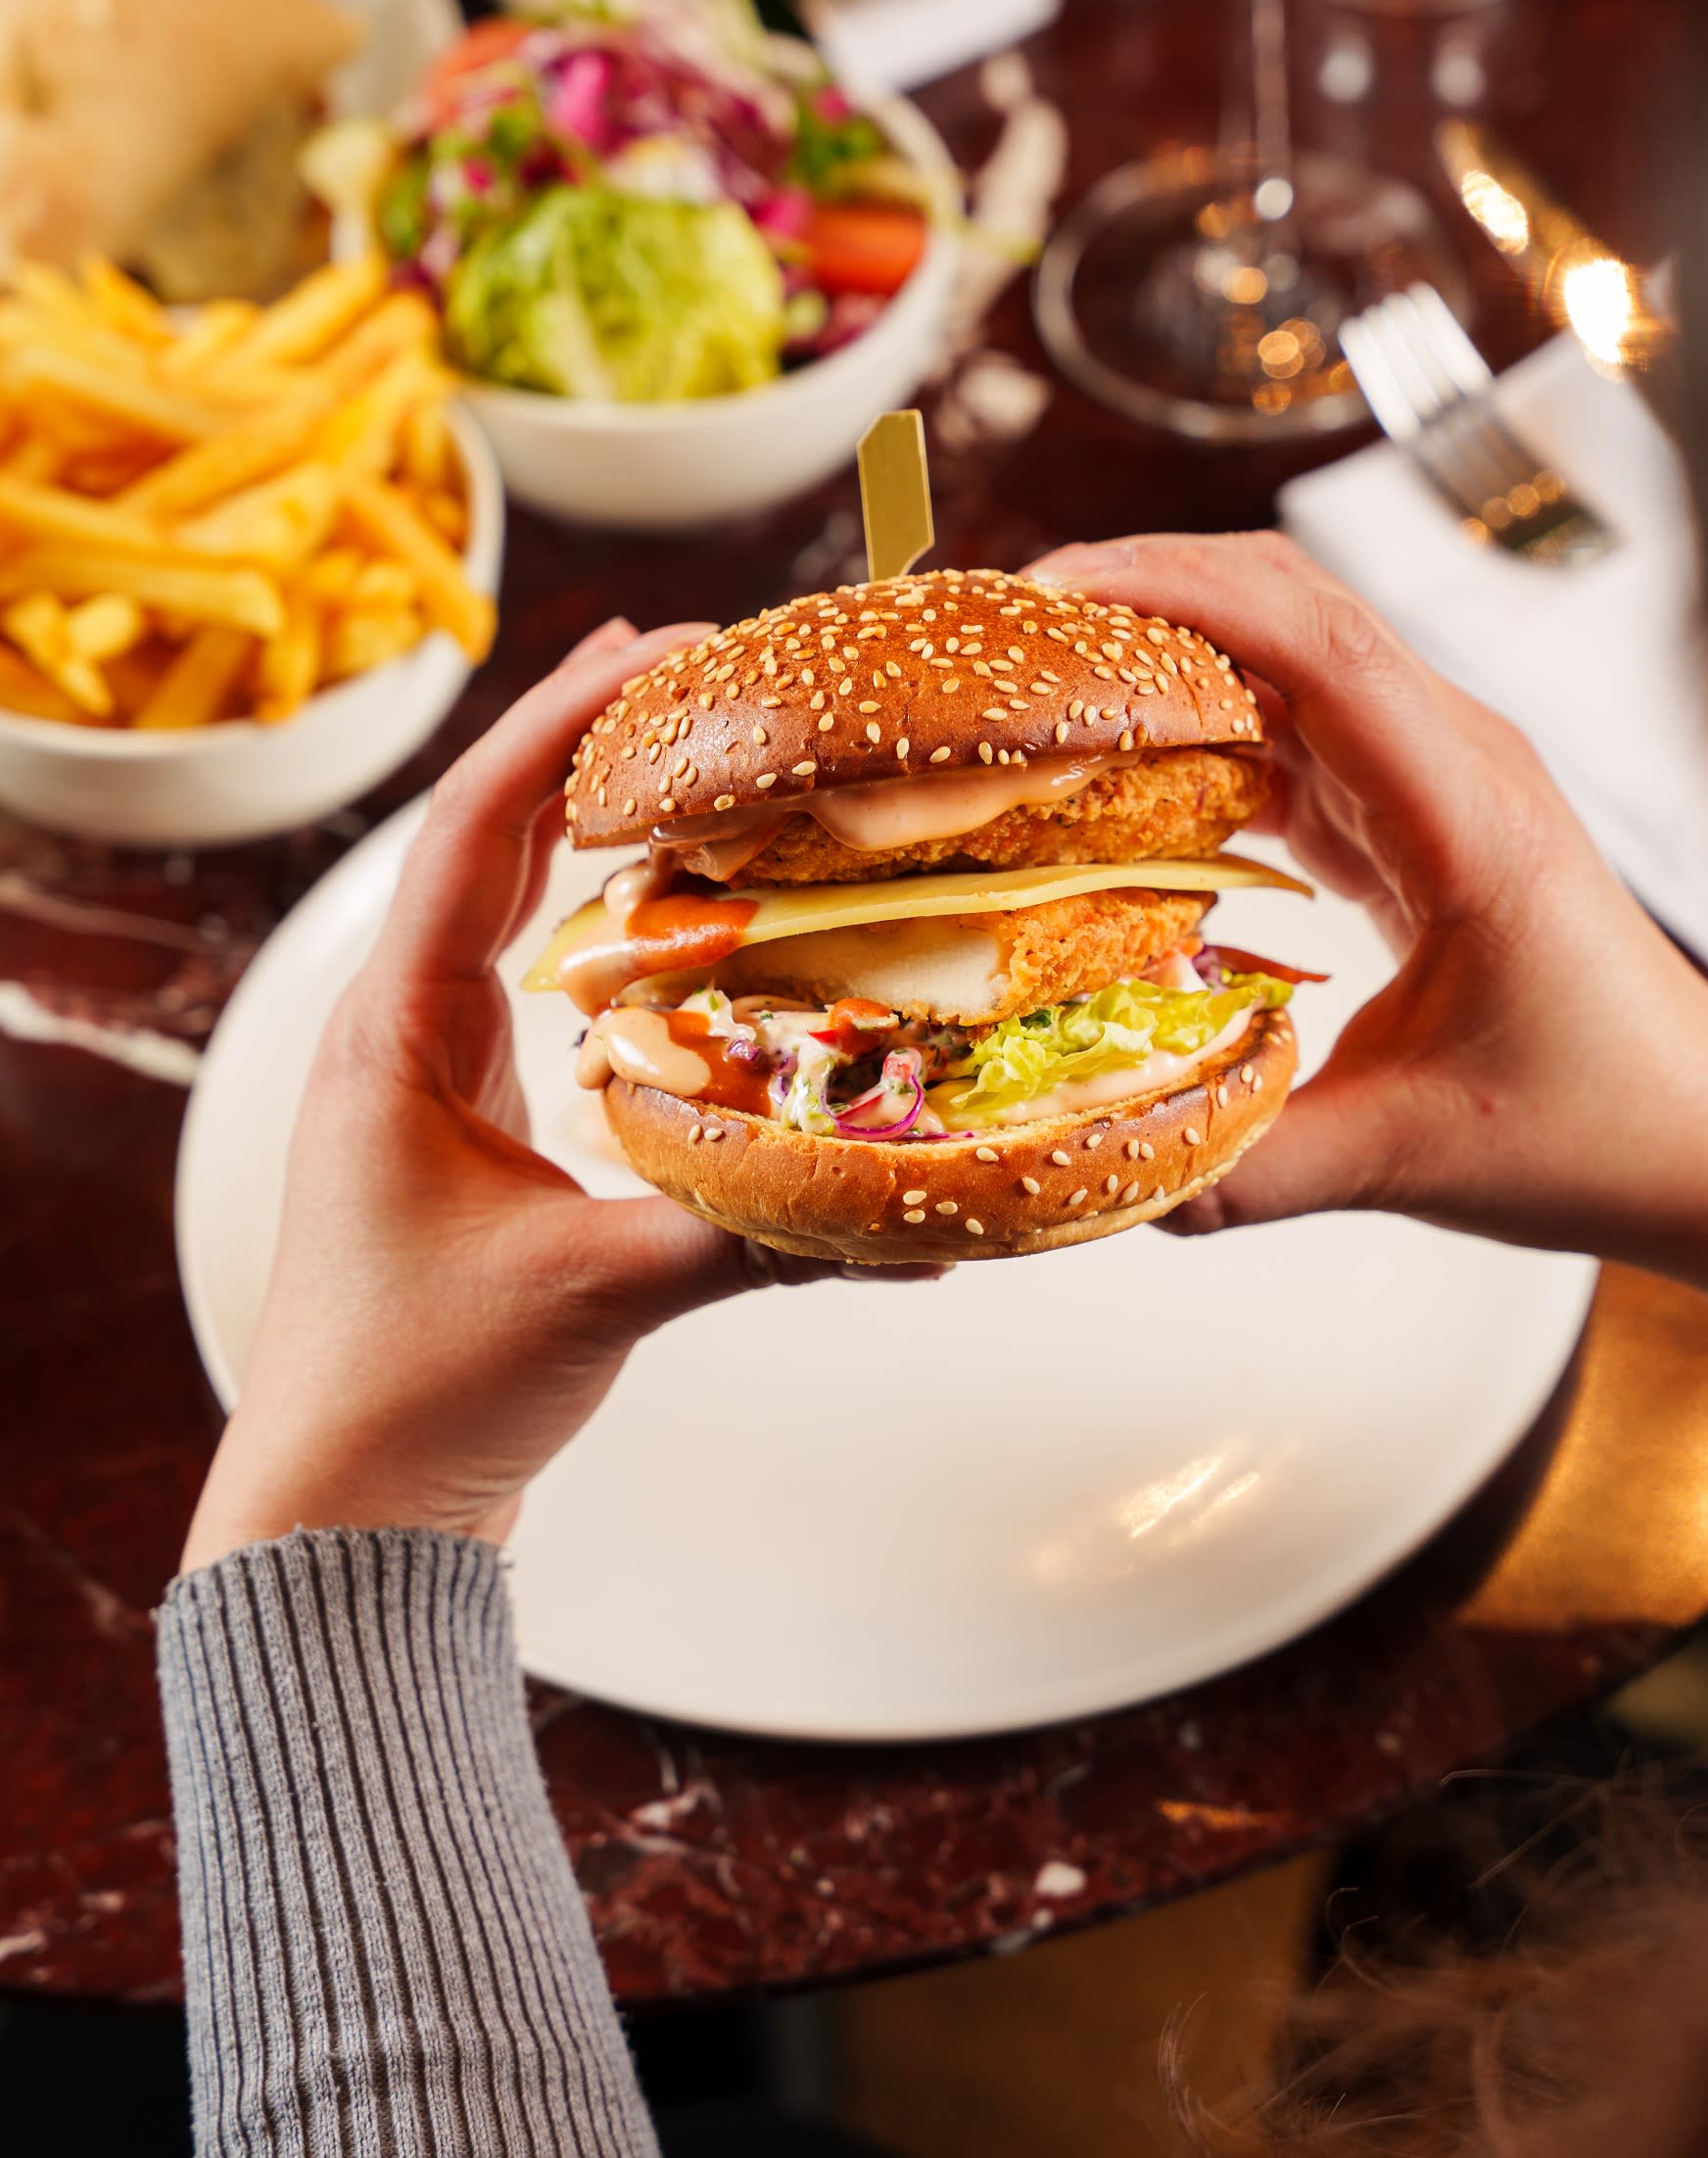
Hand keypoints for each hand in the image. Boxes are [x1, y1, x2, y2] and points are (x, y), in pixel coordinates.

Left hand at [182, 622, 841, 1573]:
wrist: (346, 1509)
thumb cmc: (420, 1391)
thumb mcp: (596, 1295)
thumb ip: (753, 1238)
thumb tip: (911, 1212)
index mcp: (396, 1034)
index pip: (480, 832)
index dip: (566, 727)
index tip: (659, 648)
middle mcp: (402, 1032)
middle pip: (489, 839)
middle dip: (585, 740)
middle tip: (692, 658)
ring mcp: (429, 1075)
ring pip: (511, 907)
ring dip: (591, 821)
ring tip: (686, 744)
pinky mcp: (470, 1127)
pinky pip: (539, 985)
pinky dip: (607, 926)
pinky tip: (680, 908)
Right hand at [1032, 533, 1707, 1295]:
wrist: (1692, 1136)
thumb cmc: (1596, 1128)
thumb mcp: (1411, 1160)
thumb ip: (1251, 1168)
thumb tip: (1111, 1171)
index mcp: (1472, 815)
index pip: (1322, 647)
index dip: (1184, 594)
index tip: (1064, 590)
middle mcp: (1458, 764)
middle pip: (1293, 608)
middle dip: (1149, 586)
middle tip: (1014, 618)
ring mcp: (1436, 779)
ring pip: (1287, 656)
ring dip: (1168, 647)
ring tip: (1041, 675)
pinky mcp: (1410, 815)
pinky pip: (1289, 732)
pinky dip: (1198, 727)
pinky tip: (1115, 768)